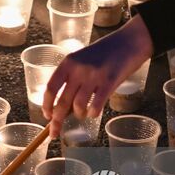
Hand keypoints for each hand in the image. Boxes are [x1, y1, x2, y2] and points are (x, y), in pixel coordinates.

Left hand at [41, 16, 155, 135]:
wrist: (128, 42)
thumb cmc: (104, 54)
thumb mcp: (82, 61)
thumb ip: (72, 79)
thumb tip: (64, 108)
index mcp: (68, 63)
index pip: (50, 88)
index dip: (46, 105)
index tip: (47, 117)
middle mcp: (78, 69)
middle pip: (62, 102)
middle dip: (57, 121)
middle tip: (55, 132)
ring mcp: (94, 76)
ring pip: (78, 106)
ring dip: (79, 115)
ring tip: (84, 113)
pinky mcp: (109, 82)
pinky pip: (95, 106)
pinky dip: (93, 113)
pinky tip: (94, 111)